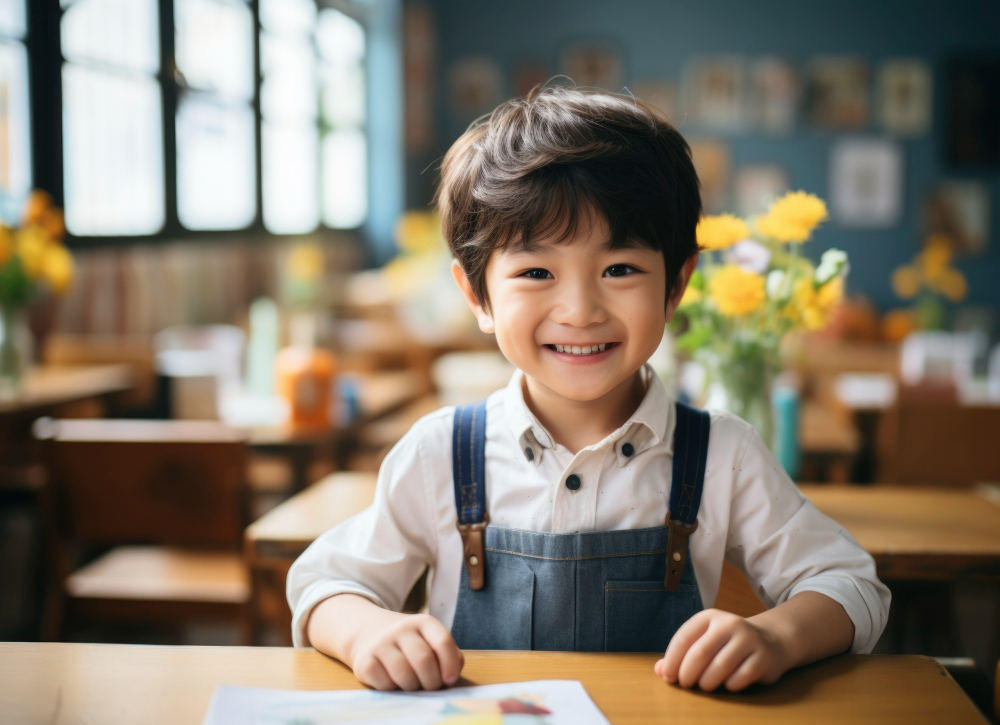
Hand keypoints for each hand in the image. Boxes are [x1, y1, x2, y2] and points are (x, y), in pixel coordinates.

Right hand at [349, 611, 464, 690]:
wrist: (368, 633)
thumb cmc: (409, 643)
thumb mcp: (431, 641)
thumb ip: (449, 655)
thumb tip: (450, 676)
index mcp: (423, 622)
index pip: (442, 641)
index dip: (450, 665)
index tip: (449, 679)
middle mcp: (402, 628)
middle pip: (424, 660)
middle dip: (432, 681)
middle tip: (430, 686)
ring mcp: (381, 643)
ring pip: (405, 675)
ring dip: (413, 687)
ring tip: (412, 683)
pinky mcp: (364, 660)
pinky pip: (385, 685)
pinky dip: (392, 689)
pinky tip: (392, 680)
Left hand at [654, 608, 789, 691]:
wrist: (771, 640)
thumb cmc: (728, 644)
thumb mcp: (704, 641)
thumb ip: (681, 654)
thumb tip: (660, 671)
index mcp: (709, 617)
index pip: (683, 637)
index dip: (672, 660)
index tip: (668, 677)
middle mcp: (729, 623)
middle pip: (700, 653)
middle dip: (687, 674)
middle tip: (685, 685)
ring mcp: (748, 639)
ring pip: (719, 667)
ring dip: (707, 682)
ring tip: (705, 685)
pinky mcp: (763, 657)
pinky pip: (739, 678)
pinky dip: (729, 686)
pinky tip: (728, 683)